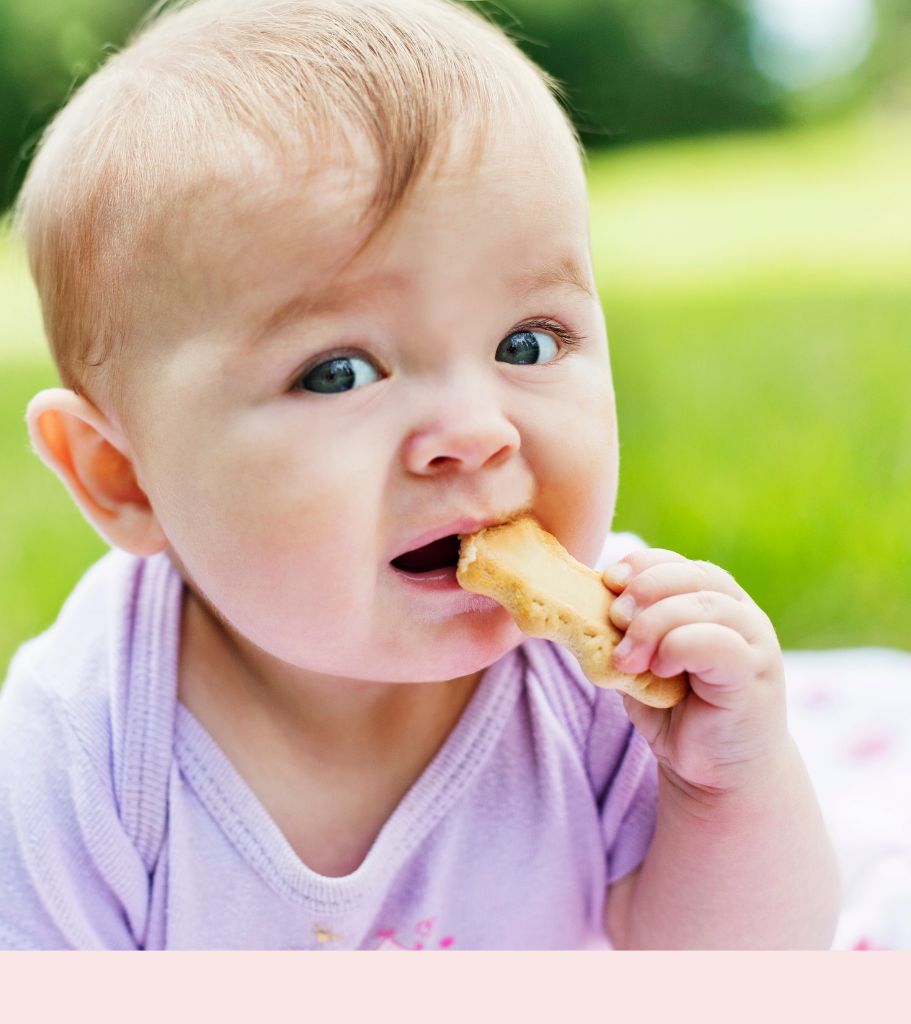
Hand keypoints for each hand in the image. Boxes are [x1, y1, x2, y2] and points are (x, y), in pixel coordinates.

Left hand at [602, 549, 788, 798]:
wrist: (716, 772)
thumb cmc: (676, 712)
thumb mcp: (640, 663)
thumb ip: (623, 633)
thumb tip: (579, 603)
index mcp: (712, 601)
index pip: (677, 563)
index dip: (641, 564)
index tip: (608, 582)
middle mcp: (740, 613)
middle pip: (691, 576)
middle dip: (644, 591)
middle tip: (614, 619)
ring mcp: (754, 641)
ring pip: (703, 605)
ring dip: (654, 624)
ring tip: (627, 659)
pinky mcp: (756, 673)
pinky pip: (718, 643)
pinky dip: (679, 647)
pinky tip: (660, 669)